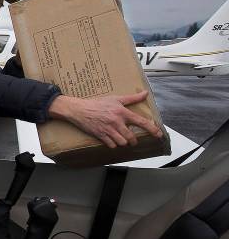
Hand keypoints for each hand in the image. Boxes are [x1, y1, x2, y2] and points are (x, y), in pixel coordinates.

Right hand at [47, 91, 163, 148]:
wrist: (79, 109)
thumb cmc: (97, 103)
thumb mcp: (115, 99)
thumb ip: (132, 98)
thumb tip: (145, 93)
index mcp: (122, 112)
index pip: (141, 122)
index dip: (152, 129)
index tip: (158, 134)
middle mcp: (117, 122)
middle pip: (131, 137)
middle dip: (133, 140)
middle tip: (132, 140)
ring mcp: (108, 130)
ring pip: (122, 142)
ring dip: (123, 142)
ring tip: (121, 139)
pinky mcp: (100, 135)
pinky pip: (111, 145)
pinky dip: (113, 145)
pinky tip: (112, 140)